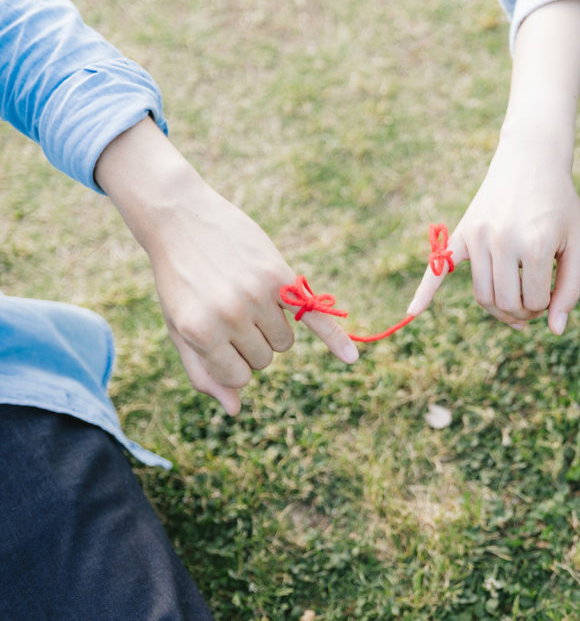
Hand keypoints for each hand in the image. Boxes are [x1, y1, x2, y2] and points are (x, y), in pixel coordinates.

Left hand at [95, 118, 357, 414]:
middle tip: (230, 310)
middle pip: (265, 358)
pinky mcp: (280, 276)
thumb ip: (202, 371)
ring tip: (249, 298)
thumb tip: (235, 410)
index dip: (233, 361)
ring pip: (284, 341)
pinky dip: (335, 338)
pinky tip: (351, 357)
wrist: (180, 218)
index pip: (239, 376)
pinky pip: (313, 315)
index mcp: (201, 332)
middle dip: (252, 343)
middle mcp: (231, 316)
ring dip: (273, 328)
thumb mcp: (179, 327)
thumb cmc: (178, 279)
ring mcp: (257, 295)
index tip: (219, 337)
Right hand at [407, 127, 579, 333]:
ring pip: (482, 295)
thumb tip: (555, 331)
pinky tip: (412, 312)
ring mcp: (478, 235)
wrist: (531, 161)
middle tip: (534, 303)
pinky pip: (439, 267)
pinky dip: (424, 291)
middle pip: (505, 303)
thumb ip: (571, 289)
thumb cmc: (560, 206)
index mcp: (535, 245)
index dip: (545, 307)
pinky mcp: (462, 231)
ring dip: (499, 309)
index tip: (552, 295)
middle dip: (522, 312)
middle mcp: (502, 240)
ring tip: (516, 301)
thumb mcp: (577, 245)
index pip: (533, 302)